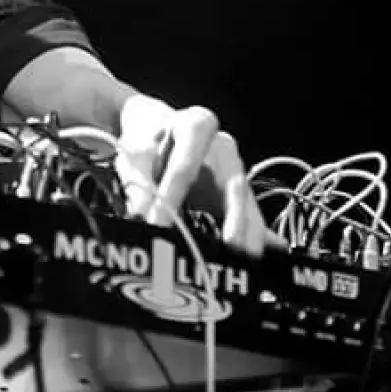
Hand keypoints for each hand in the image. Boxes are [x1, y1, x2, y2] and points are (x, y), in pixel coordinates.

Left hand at [113, 94, 275, 256]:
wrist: (157, 129)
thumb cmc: (148, 139)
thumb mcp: (135, 153)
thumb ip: (139, 183)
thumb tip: (142, 216)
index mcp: (198, 125)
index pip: (185, 165)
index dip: (171, 196)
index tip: (156, 225)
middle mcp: (224, 149)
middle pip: (234, 186)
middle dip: (233, 221)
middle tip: (228, 248)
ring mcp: (235, 172)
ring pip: (248, 207)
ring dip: (248, 237)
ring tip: (242, 265)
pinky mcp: (237, 196)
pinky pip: (250, 219)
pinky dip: (253, 241)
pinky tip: (255, 264)